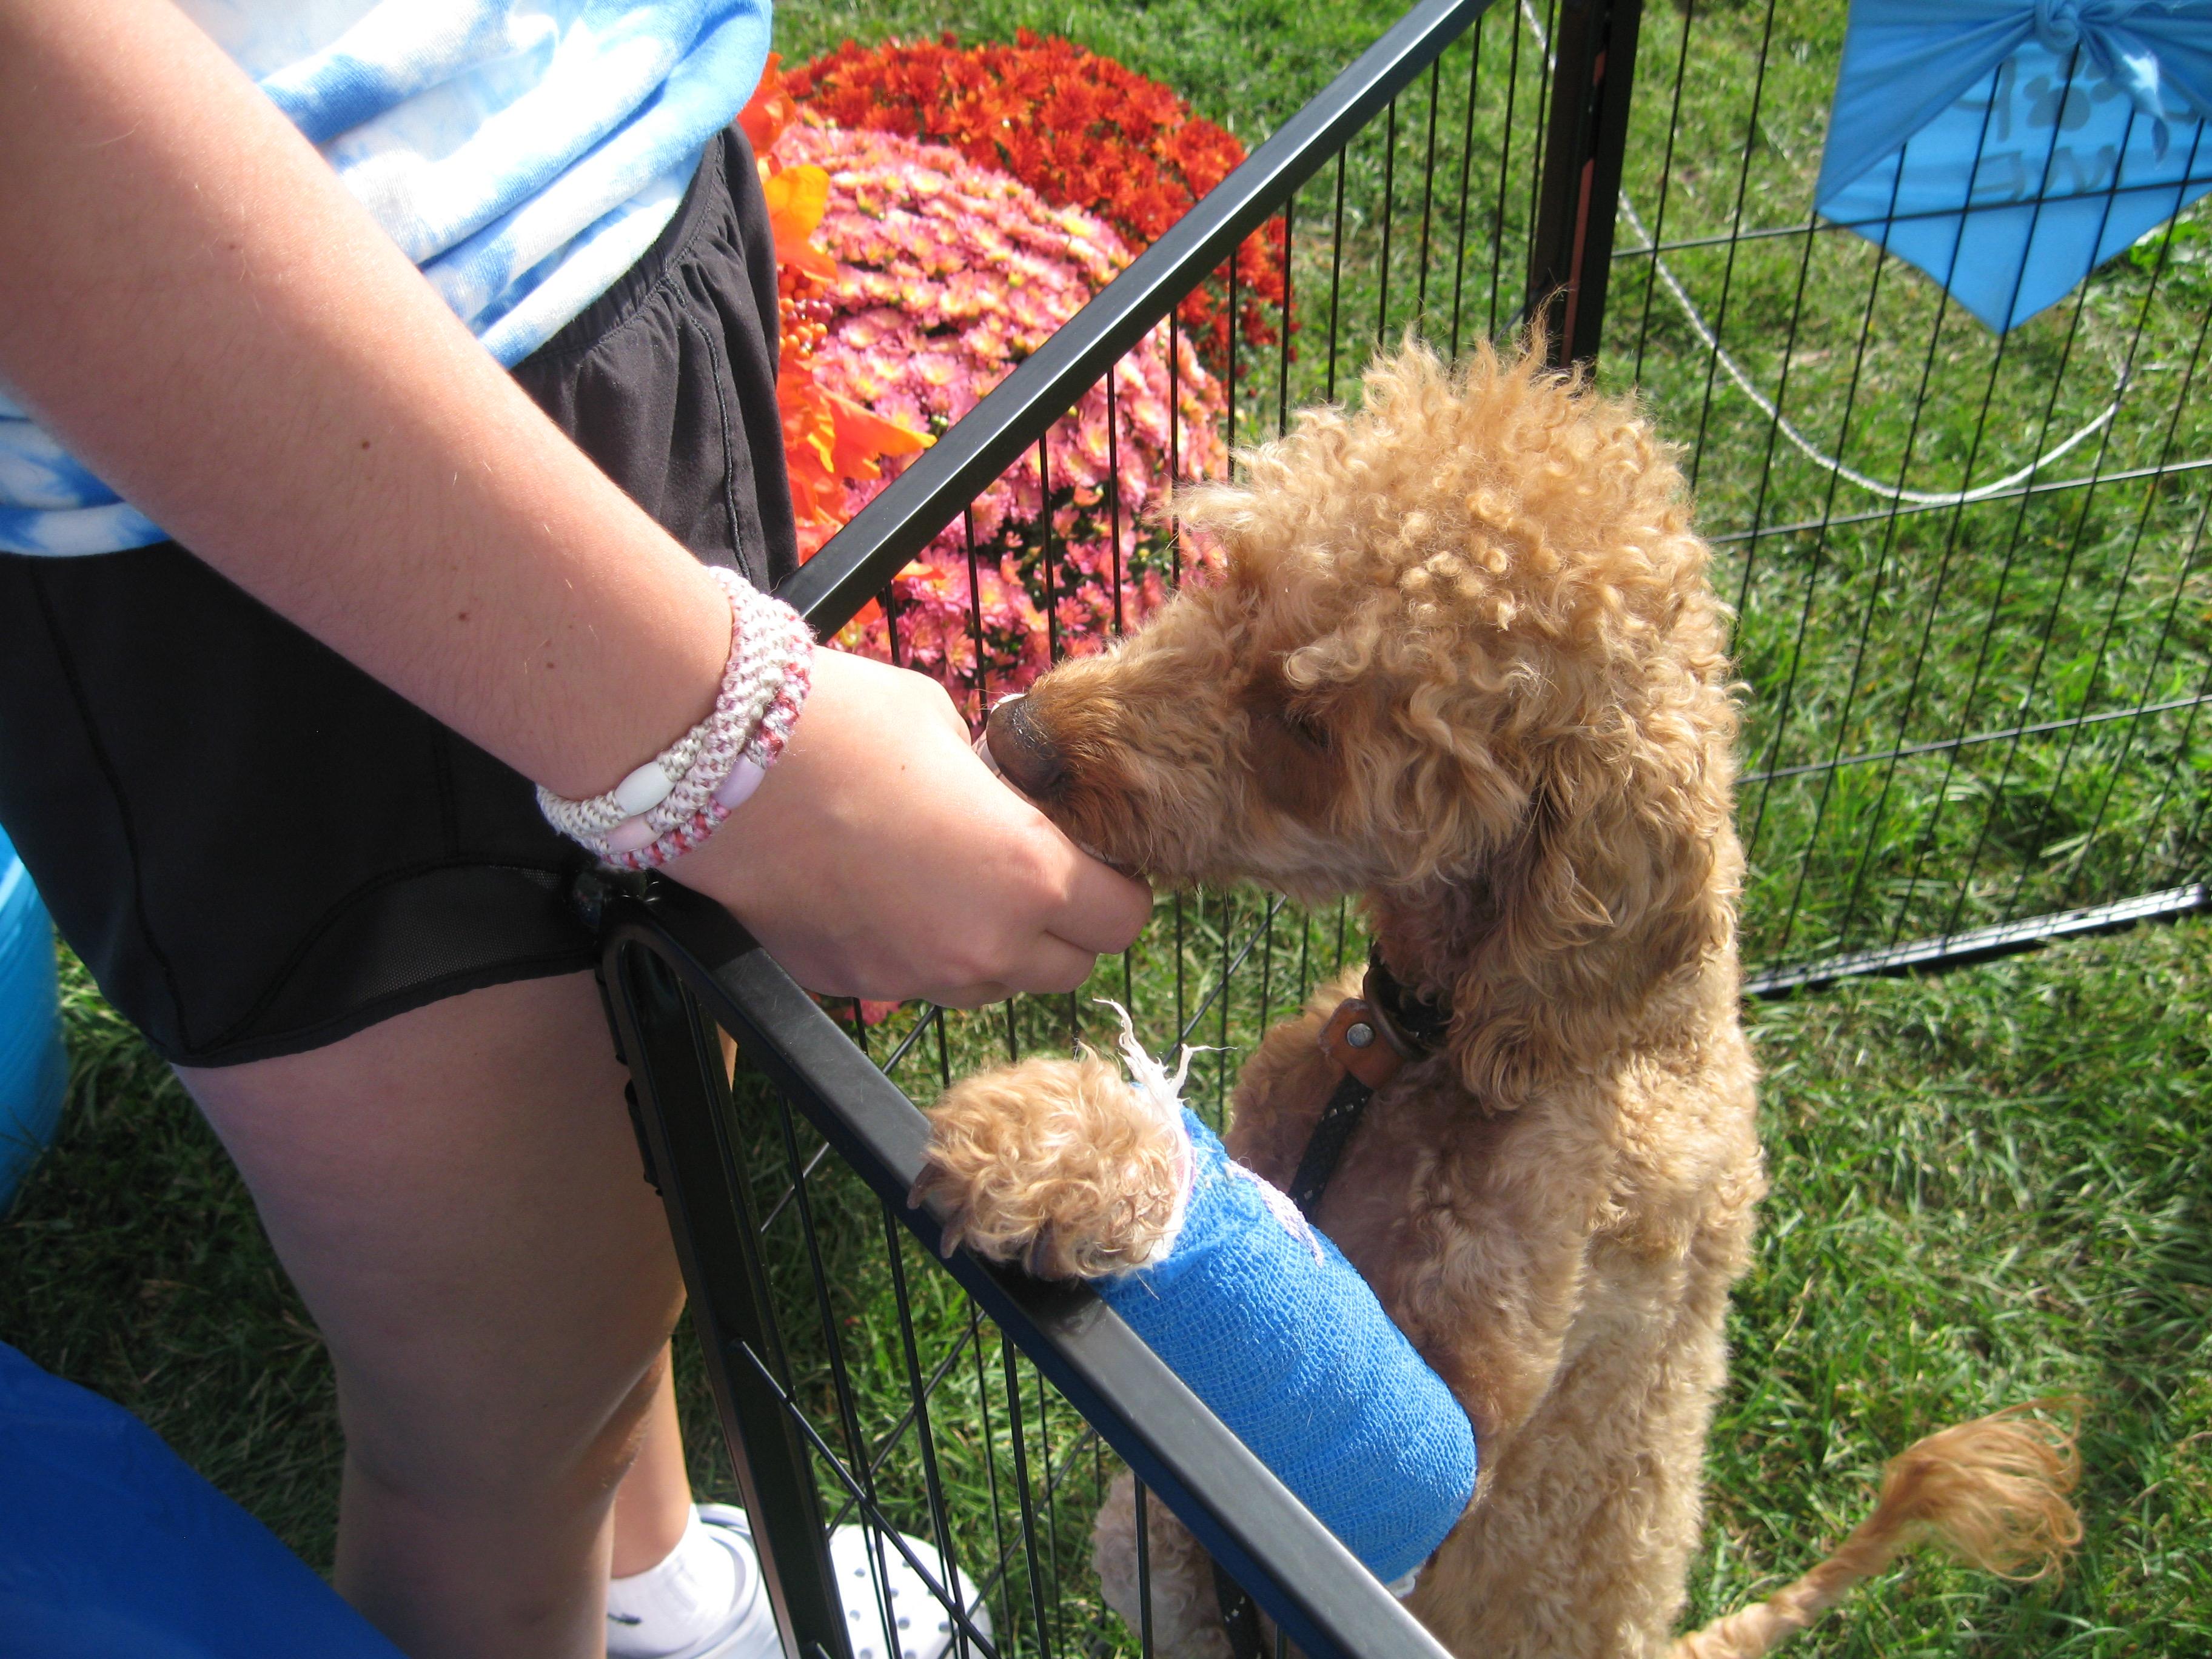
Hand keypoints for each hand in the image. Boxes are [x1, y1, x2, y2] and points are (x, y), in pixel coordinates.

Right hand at [667, 649, 1152, 1006]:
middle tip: (1032, 871)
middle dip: (1064, 926)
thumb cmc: (846, 725)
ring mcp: (913, 978)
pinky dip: (919, 950)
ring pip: (993, 986)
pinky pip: (916, 982)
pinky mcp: (853, 985)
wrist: (721, 761)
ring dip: (994, 946)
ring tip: (953, 880)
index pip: (1123, 919)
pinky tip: (884, 890)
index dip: (1116, 886)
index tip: (1094, 856)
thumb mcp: (955, 733)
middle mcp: (983, 947)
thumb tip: (1008, 802)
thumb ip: (1001, 790)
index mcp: (1030, 877)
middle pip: (1068, 969)